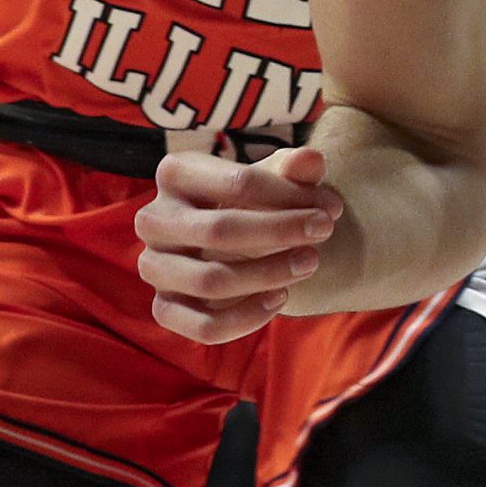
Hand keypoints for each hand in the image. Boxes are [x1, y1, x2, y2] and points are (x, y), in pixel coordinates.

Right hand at [136, 146, 341, 343]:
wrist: (232, 239)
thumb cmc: (254, 200)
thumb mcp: (274, 178)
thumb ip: (294, 169)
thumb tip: (312, 161)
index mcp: (175, 172)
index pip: (238, 182)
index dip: (291, 196)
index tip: (331, 208)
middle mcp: (153, 219)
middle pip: (219, 230)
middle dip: (281, 232)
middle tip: (326, 231)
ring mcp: (153, 266)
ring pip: (210, 281)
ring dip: (269, 274)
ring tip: (310, 262)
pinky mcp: (163, 308)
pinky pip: (203, 325)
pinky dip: (248, 318)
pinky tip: (281, 297)